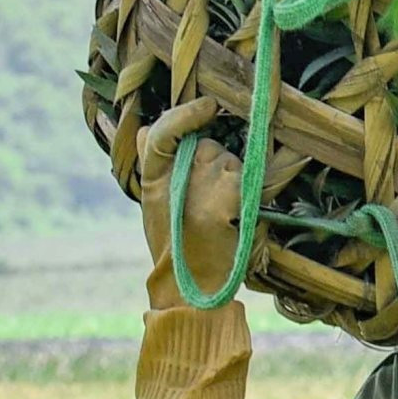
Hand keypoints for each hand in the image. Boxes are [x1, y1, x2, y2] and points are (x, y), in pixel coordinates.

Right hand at [139, 126, 251, 311]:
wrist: (191, 293)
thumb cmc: (176, 248)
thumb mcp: (155, 205)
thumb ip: (155, 167)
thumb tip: (149, 128)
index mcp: (153, 180)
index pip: (163, 134)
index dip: (184, 115)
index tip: (208, 105)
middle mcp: (175, 181)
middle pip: (207, 146)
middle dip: (215, 161)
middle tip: (211, 199)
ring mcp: (201, 191)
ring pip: (230, 161)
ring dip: (234, 177)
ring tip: (224, 213)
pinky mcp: (226, 206)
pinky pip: (246, 179)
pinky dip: (248, 190)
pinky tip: (239, 213)